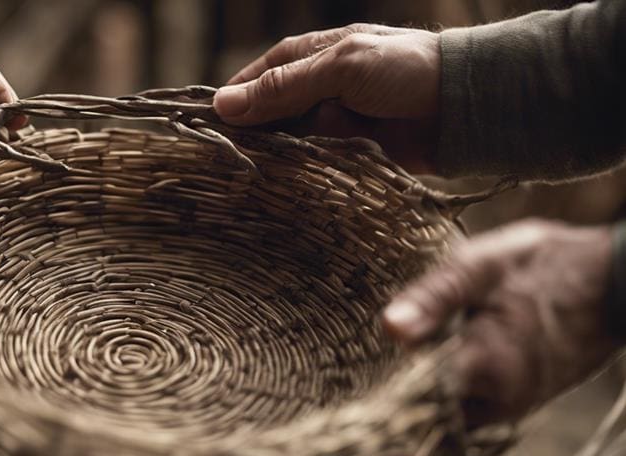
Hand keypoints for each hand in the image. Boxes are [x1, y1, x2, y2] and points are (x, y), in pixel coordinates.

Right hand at [213, 24, 439, 172]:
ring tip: (256, 177)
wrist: (466, 106)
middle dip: (253, 134)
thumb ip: (283, 87)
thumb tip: (222, 104)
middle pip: (269, 114)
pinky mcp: (352, 152)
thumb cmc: (406, 71)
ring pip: (290, 143)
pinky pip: (317, 164)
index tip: (202, 128)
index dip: (231, 100)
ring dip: (282, 156)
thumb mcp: (339, 69)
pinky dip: (307, 172)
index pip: (256, 78)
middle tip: (225, 161)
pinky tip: (292, 184)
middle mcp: (319, 88)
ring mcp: (335, 121)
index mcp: (312, 56)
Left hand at [381, 219, 619, 425]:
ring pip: (444, 413)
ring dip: (422, 390)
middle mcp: (496, 401)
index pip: (410, 397)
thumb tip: (389, 328)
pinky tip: (437, 359)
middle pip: (422, 410)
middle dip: (397, 387)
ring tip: (409, 353)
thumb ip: (433, 297)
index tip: (358, 367)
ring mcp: (510, 408)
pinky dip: (447, 391)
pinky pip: (467, 410)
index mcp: (483, 365)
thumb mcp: (482, 265)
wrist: (616, 283)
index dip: (381, 383)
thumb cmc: (547, 265)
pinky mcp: (517, 406)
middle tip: (379, 354)